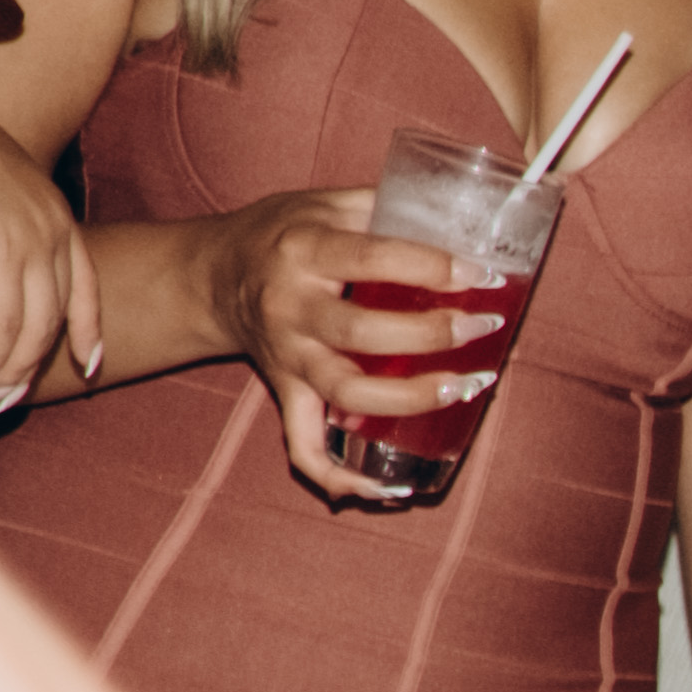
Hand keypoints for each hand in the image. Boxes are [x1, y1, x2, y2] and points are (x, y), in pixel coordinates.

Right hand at [0, 65, 105, 411]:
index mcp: (54, 207)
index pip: (85, 280)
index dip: (88, 326)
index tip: (89, 362)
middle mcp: (55, 226)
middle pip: (62, 312)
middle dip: (40, 361)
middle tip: (15, 397)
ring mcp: (33, 240)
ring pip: (38, 326)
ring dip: (14, 368)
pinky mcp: (1, 253)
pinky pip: (8, 323)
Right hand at [209, 186, 487, 504]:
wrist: (210, 275)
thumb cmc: (279, 234)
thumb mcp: (322, 202)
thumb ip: (383, 204)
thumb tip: (460, 209)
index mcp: (302, 250)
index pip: (370, 257)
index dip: (429, 267)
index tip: (480, 274)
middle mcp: (290, 307)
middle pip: (360, 331)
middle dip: (429, 335)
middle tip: (481, 327)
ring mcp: (287, 356)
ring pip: (344, 391)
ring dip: (408, 399)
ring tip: (461, 389)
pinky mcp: (284, 391)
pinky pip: (302, 444)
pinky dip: (338, 475)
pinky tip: (385, 489)